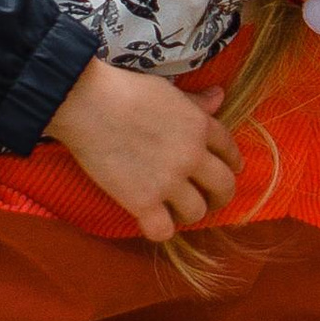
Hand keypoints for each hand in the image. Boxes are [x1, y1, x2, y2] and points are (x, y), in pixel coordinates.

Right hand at [48, 58, 240, 241]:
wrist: (88, 102)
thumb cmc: (125, 89)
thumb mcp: (168, 91)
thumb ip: (195, 102)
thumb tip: (220, 95)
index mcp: (199, 126)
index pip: (230, 151)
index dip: (231, 164)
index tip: (227, 171)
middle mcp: (191, 156)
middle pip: (224, 187)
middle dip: (220, 196)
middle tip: (208, 199)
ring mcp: (168, 181)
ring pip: (197, 212)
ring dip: (188, 213)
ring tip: (174, 209)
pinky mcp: (142, 201)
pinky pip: (163, 230)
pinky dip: (159, 229)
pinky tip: (150, 220)